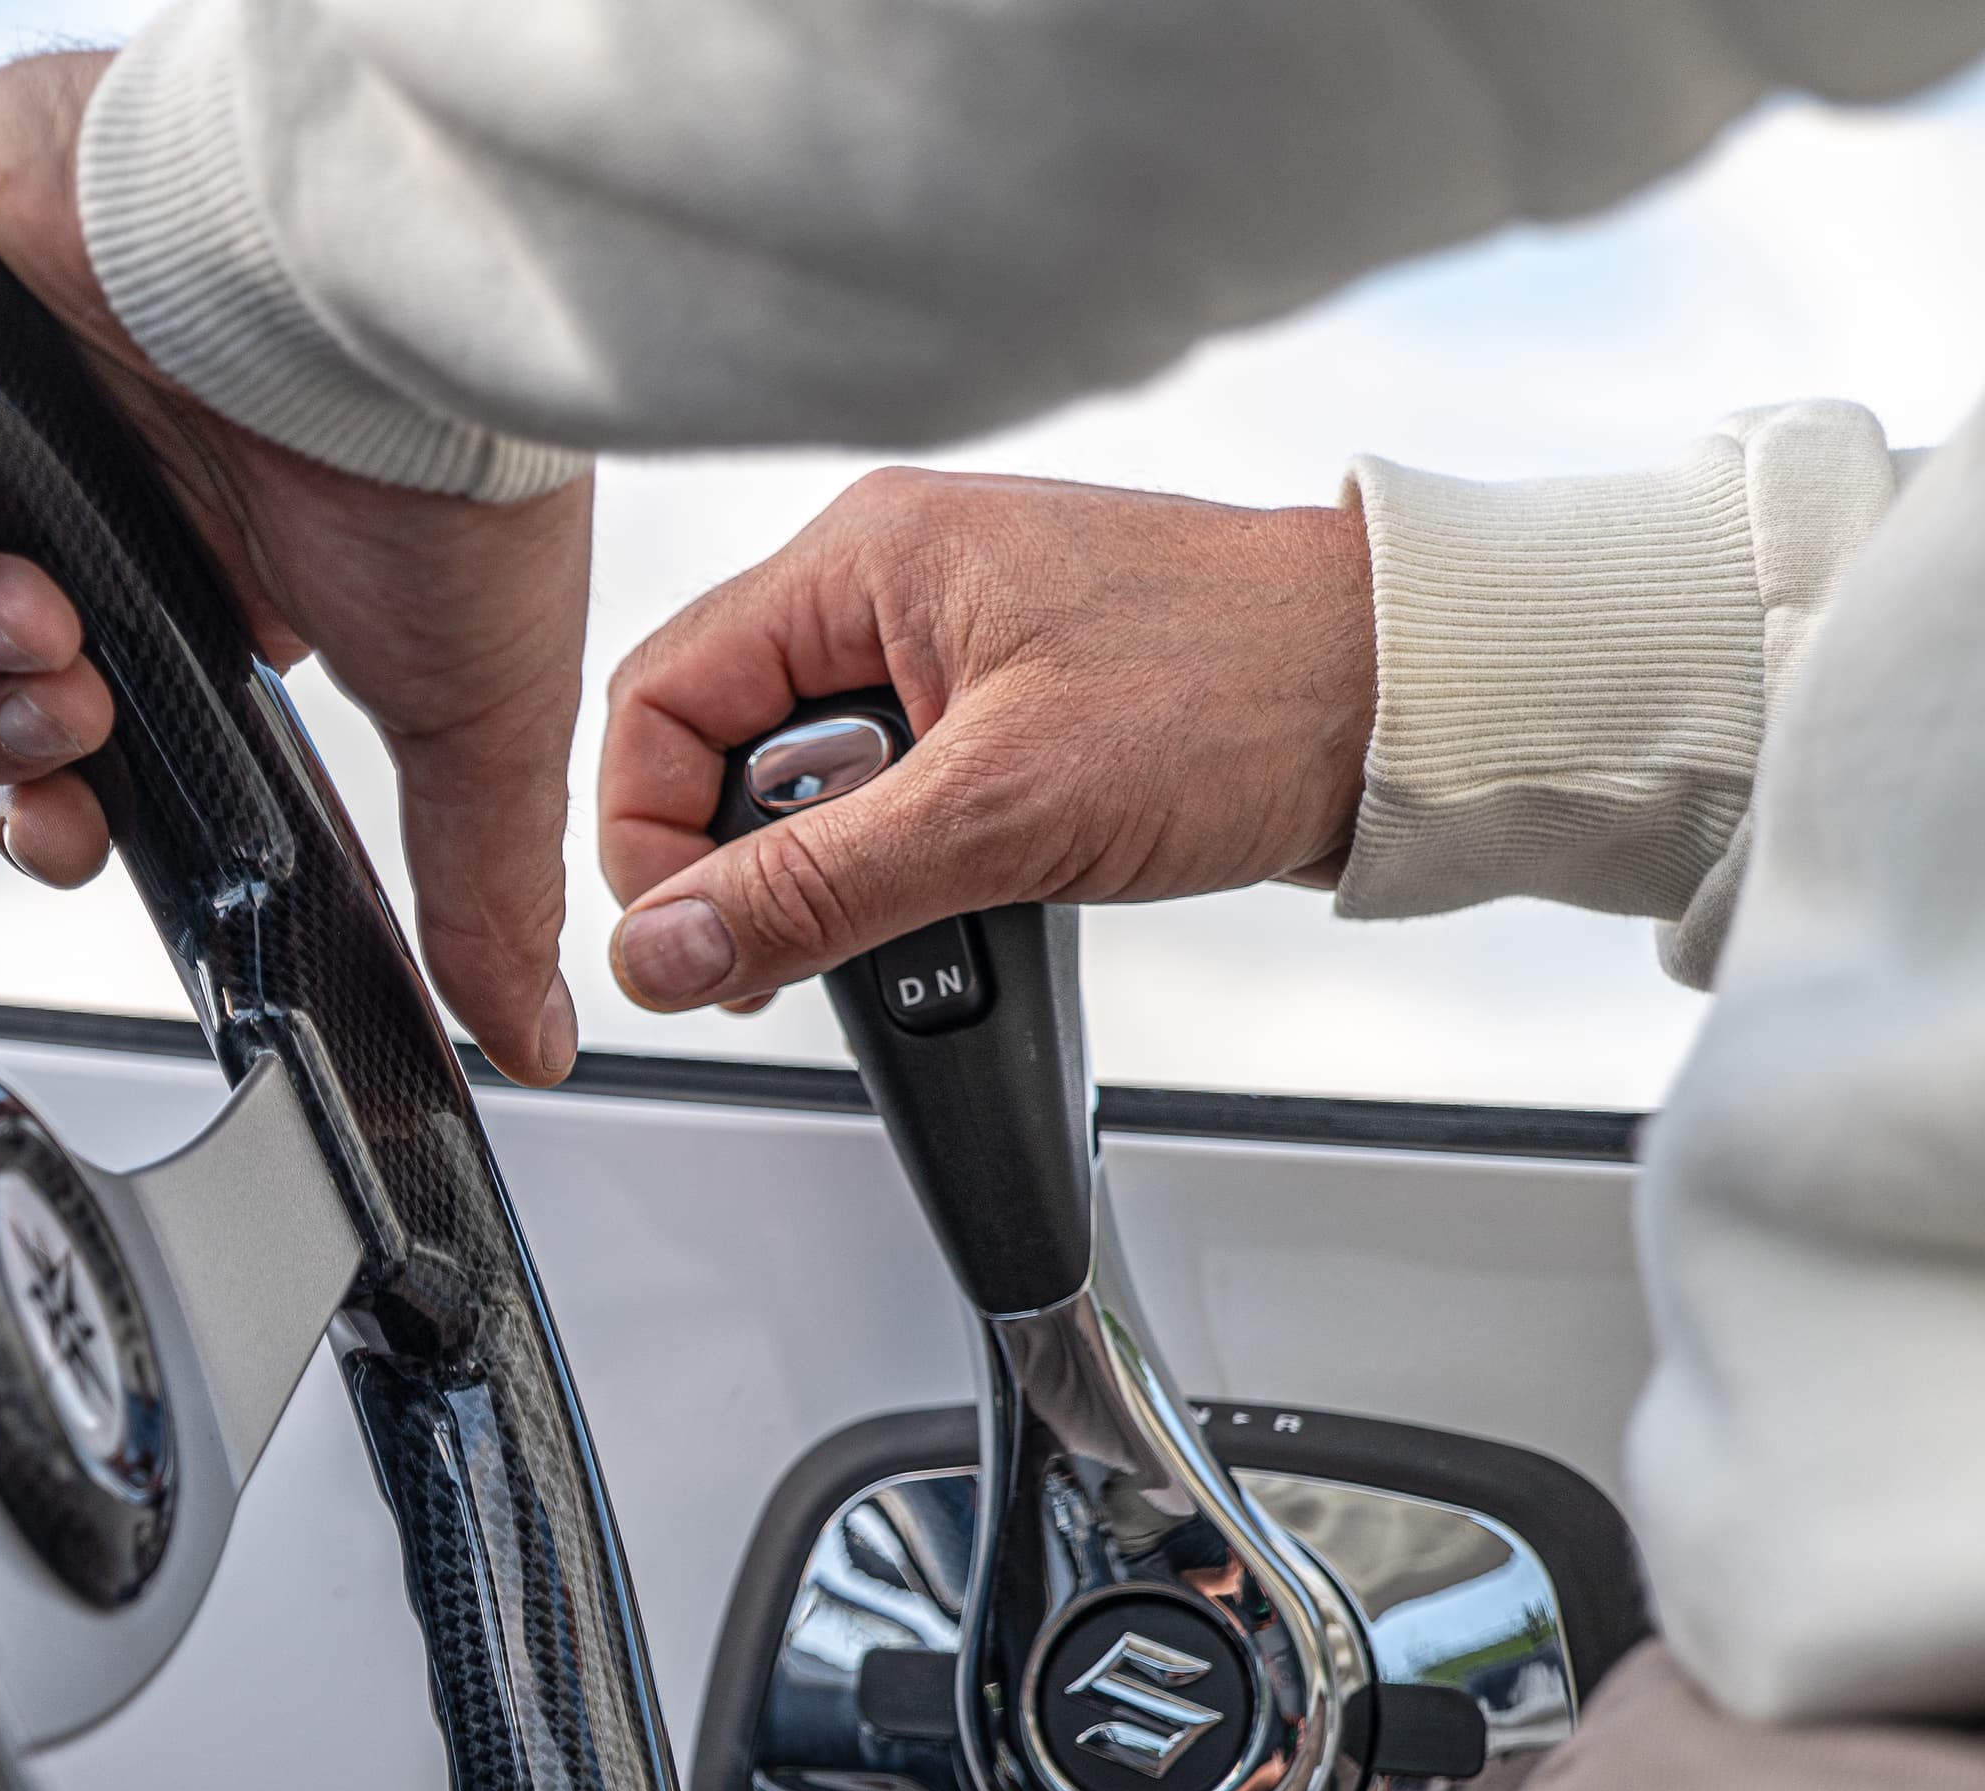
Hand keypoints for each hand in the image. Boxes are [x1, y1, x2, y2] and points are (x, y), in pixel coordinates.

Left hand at [0, 53, 595, 1083]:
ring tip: (33, 613)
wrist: (387, 273)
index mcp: (184, 586)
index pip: (45, 737)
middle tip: (74, 702)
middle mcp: (80, 493)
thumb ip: (473, 881)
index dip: (35, 802)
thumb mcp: (467, 710)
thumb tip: (529, 1030)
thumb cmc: (435, 442)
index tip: (71, 823)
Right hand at [595, 469, 1376, 1013]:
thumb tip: (660, 955)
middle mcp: (891, 584)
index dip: (650, 837)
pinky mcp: (1002, 707)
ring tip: (923, 914)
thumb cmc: (1248, 695)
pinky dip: (901, 864)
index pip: (661, 699)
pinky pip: (889, 796)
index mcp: (865, 559)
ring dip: (831, 873)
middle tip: (804, 948)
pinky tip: (962, 898)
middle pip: (718, 744)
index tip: (695, 942)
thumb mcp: (999, 814)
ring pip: (803, 784)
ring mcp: (948, 644)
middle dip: (744, 862)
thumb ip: (810, 892)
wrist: (1416, 698)